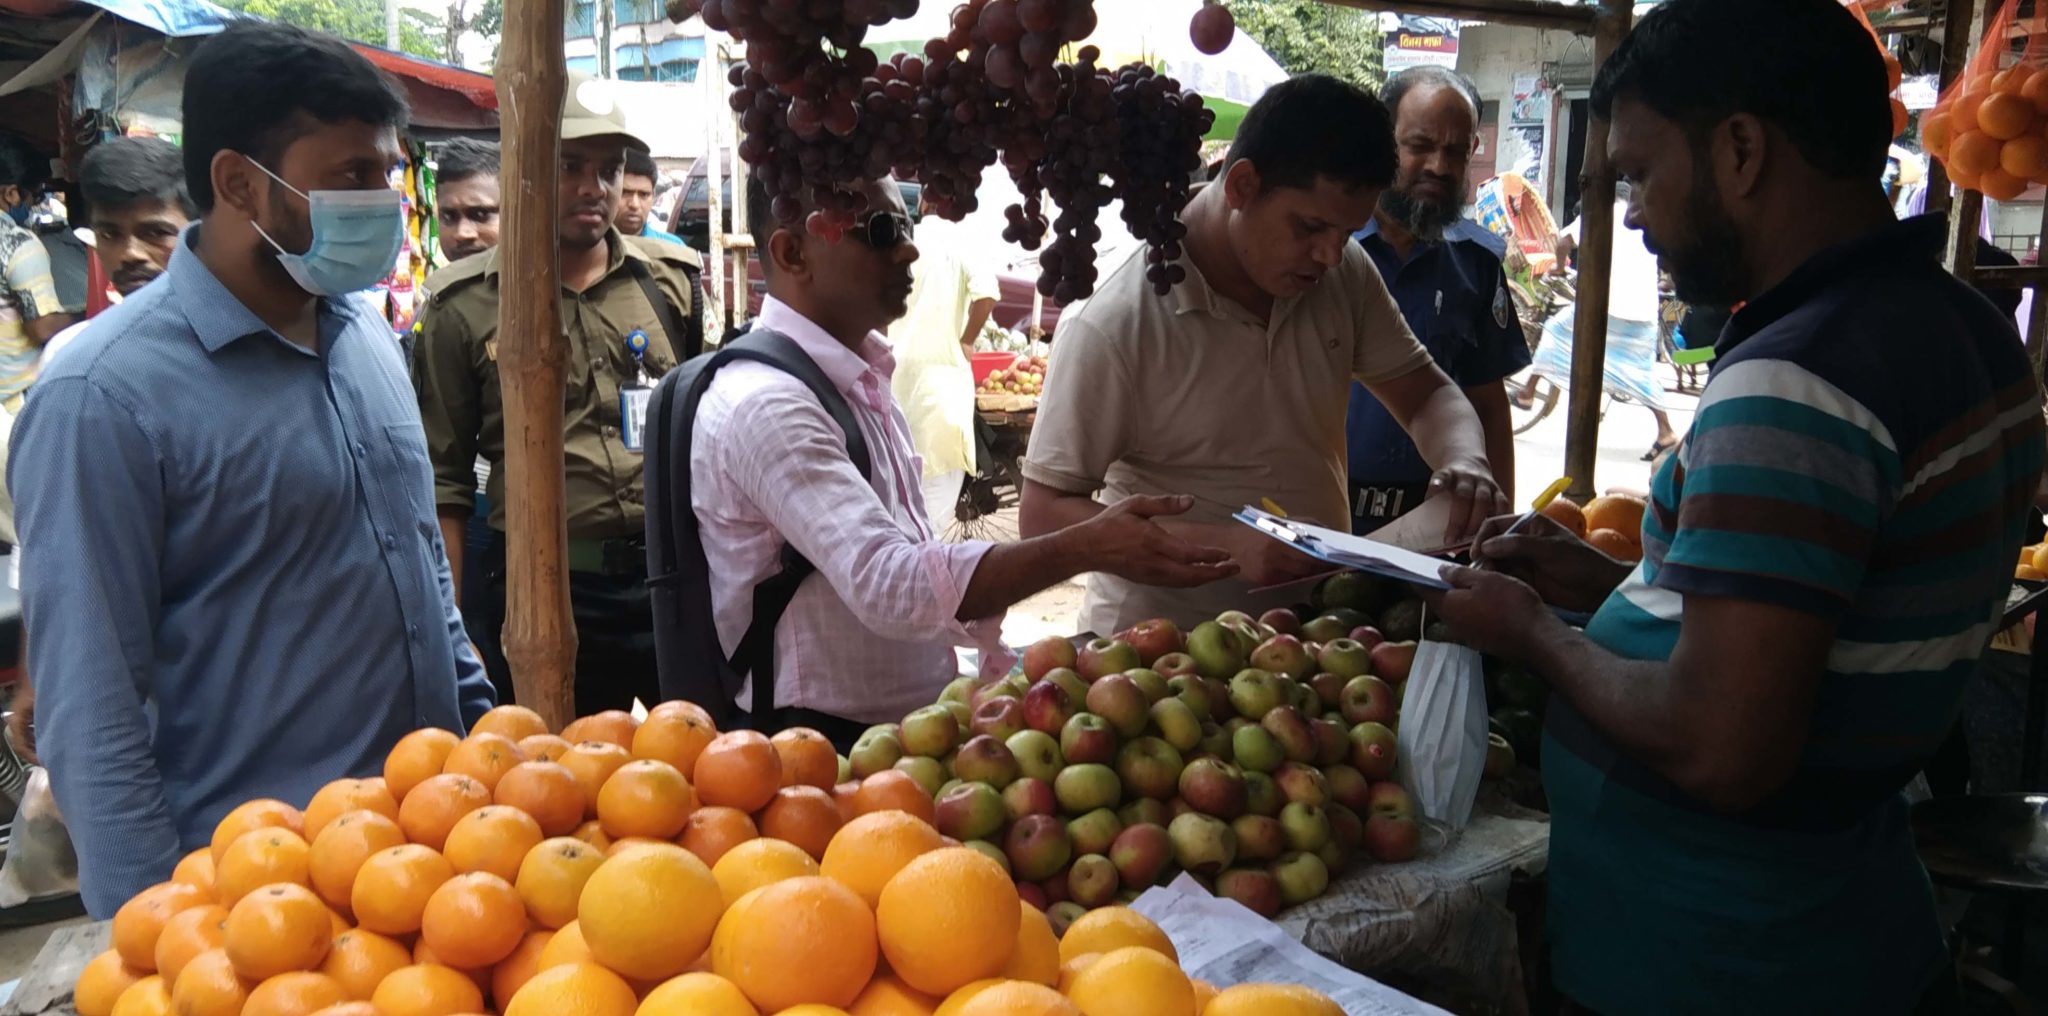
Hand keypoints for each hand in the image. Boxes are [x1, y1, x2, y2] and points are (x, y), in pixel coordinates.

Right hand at [1084, 495, 1240, 587]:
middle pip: (1191, 575)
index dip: (1209, 557)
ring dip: (1206, 579)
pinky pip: (1175, 583)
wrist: (1087, 549)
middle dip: (1216, 574)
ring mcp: (1150, 575)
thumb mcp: (1135, 504)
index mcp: (1151, 541)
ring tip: (1224, 572)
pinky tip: (1201, 575)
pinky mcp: (1147, 581)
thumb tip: (1191, 500)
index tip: (1226, 554)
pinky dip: (1192, 581)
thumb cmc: (1111, 523)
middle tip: (1235, 568)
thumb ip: (1164, 504)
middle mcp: (1153, 562)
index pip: (1187, 554)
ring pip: (1184, 582)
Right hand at [1221, 522, 1331, 587]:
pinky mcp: (1265, 580)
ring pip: (1299, 575)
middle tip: (1335, 564)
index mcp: (1281, 535)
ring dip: (1310, 571)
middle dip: (1322, 566)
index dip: (1327, 557)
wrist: (1227, 545)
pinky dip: (1295, 576)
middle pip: (1308, 565)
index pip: (1311, 550)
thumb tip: (1330, 534)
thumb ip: (1305, 525)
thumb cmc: (1257, 531)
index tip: (1340, 558)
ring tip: (1318, 566)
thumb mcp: (1280, 522)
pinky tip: (1297, 570)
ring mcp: (1270, 569)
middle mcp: (1275, 553)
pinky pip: (1287, 580)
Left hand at [1420, 565, 1559, 660]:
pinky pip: (1470, 620)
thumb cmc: (1510, 603)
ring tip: (1471, 580)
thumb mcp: (1485, 580)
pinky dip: (1472, 607)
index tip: (1415, 565)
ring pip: (1457, 611)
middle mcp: (1453, 625)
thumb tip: (1440, 572)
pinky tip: (1485, 599)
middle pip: (1440, 601)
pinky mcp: (1482, 641)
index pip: (1423, 590)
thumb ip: (1459, 575)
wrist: (1536, 637)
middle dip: (1442, 585)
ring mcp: (1467, 636)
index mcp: (1448, 608)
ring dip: (1459, 597)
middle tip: (1449, 568)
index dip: (1418, 576)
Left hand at [1430, 459, 1511, 542]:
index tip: (1434, 490)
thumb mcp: (1440, 488)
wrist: (1469, 462)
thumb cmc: (1451, 485)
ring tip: (1471, 539)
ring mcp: (1484, 482)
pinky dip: (1498, 518)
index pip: (1442, 477)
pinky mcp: (1498, 490)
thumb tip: (1438, 541)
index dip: (1438, 484)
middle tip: (1452, 539)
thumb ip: (1436, 506)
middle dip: (1458, 520)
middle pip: (1464, 496)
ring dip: (1477, 522)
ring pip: (1484, 500)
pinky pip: (1502, 504)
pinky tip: (1493, 532)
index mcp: (1449, 475)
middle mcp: (1467, 477)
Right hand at [1471, 512, 1630, 613]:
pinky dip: (1495, 581)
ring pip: (1494, 562)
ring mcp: (1522, 561)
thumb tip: (1486, 546)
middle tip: (1480, 571)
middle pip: (1491, 544)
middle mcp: (1521, 541)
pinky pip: (1503, 578)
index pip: (1496, 524)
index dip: (1482, 536)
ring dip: (1487, 570)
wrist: (1598, 588)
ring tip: (1486, 581)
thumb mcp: (1549, 549)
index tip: (1476, 553)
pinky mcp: (1524, 580)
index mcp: (1529, 525)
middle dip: (1483, 556)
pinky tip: (1493, 588)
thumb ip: (1517, 544)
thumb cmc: (1579, 562)